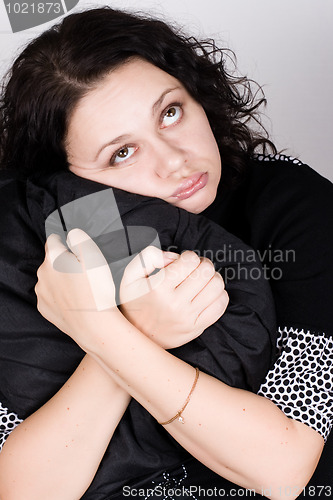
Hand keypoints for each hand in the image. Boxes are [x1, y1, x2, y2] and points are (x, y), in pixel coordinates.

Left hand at [35, 229, 118, 348]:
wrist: (94, 325)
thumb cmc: (96, 289)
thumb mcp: (94, 254)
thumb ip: (79, 237)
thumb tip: (71, 234)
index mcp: (54, 258)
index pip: (53, 240)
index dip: (66, 242)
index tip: (77, 249)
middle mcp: (43, 274)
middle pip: (52, 260)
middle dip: (64, 262)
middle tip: (84, 272)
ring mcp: (42, 293)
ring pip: (51, 279)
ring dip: (62, 280)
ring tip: (81, 288)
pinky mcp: (45, 308)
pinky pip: (51, 296)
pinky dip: (60, 296)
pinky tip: (75, 300)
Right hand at [120, 247, 228, 348]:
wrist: (136, 336)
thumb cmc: (134, 303)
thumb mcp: (130, 275)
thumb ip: (148, 257)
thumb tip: (174, 257)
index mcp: (158, 288)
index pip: (190, 260)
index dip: (189, 256)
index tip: (184, 261)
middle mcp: (174, 303)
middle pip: (206, 271)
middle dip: (203, 264)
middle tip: (196, 268)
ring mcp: (187, 317)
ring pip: (216, 287)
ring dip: (212, 278)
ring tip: (203, 280)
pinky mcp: (196, 328)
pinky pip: (220, 306)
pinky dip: (219, 295)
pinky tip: (207, 294)